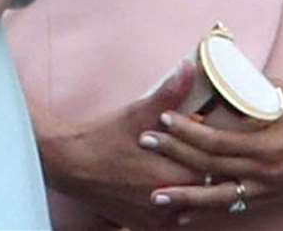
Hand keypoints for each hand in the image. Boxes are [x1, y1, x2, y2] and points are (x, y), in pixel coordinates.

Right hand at [40, 63, 198, 224]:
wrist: (70, 165)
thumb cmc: (104, 138)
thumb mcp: (137, 112)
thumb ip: (169, 93)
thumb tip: (189, 67)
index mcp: (171, 177)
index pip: (211, 167)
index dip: (209, 148)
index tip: (204, 132)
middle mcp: (167, 205)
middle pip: (203, 188)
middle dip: (200, 166)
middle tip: (191, 147)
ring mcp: (156, 220)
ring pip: (189, 204)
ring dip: (189, 186)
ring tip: (179, 163)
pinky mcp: (145, 227)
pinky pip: (172, 219)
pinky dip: (174, 202)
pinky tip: (166, 182)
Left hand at [141, 82, 282, 220]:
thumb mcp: (275, 91)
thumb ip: (243, 87)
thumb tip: (213, 70)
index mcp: (265, 145)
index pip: (215, 141)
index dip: (186, 132)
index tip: (160, 120)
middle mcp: (265, 173)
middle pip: (210, 168)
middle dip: (175, 158)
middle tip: (144, 145)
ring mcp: (270, 189)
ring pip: (219, 197)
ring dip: (187, 197)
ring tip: (157, 197)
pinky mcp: (273, 196)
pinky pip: (235, 205)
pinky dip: (210, 208)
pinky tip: (188, 213)